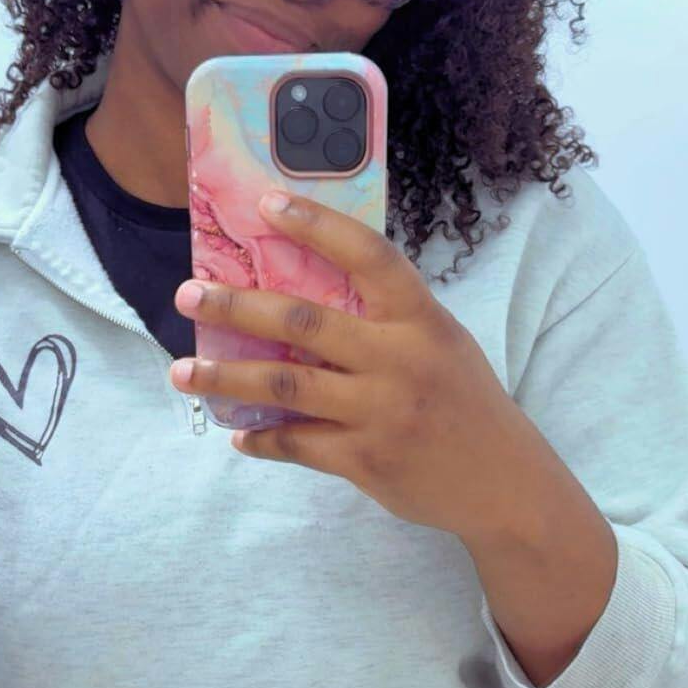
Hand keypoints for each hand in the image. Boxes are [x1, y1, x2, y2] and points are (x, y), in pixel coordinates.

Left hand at [171, 187, 531, 540]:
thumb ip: (387, 320)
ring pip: (285, 387)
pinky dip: (261, 440)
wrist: (506, 485)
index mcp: (421, 320)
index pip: (366, 255)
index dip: (315, 224)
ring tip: (181, 371)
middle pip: (303, 323)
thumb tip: (304, 298)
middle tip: (188, 294)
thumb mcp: (441, 344)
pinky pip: (297, 444)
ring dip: (225, 379)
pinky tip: (237, 435)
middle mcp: (399, 360)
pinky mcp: (365, 460)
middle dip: (237, 307)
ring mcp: (380, 412)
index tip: (266, 202)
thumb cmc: (466, 403)